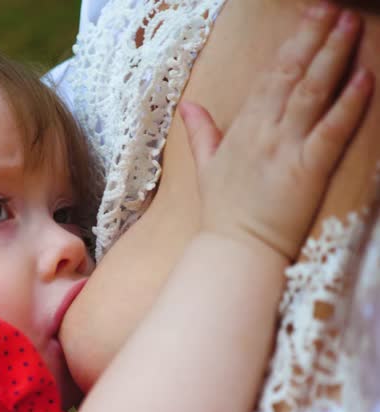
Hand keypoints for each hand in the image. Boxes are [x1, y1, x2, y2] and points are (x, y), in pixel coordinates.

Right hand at [180, 3, 373, 260]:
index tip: (310, 17)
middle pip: (292, 74)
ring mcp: (285, 148)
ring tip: (350, 26)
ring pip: (311, 93)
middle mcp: (264, 131)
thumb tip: (188, 106)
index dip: (292, 44)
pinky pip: (331, 131)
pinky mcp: (307, 169)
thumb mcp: (206, 166)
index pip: (270, 76)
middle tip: (334, 9)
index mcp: (243, 128)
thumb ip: (201, 132)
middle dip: (314, 37)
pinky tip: (364, 78)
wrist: (235, 248)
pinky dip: (348, 104)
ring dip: (332, 57)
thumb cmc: (223, 211)